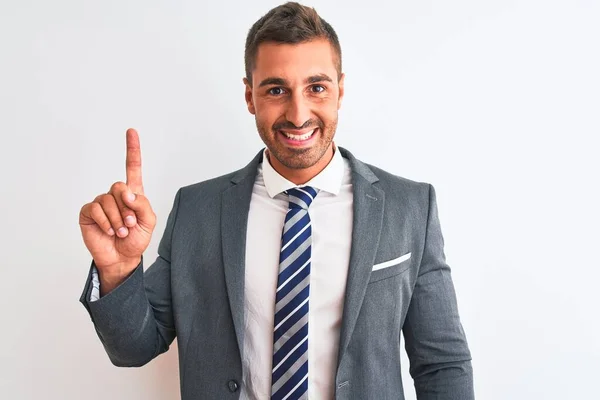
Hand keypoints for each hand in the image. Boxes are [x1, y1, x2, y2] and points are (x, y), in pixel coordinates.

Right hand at [79, 129, 155, 290]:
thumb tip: (127, 193)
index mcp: (133, 193)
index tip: (131, 131)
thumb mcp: (149, 222)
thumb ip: (143, 204)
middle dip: (127, 208)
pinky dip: (105, 222)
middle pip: (119, 186)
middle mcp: (116, 195)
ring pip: (108, 200)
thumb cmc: (136, 240)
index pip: (132, 167)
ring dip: (117, 220)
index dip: (132, 149)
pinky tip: (109, 232)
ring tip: (121, 232)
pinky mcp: (89, 212)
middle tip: (130, 225)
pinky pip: (96, 209)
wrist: (122, 258)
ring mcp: (101, 202)